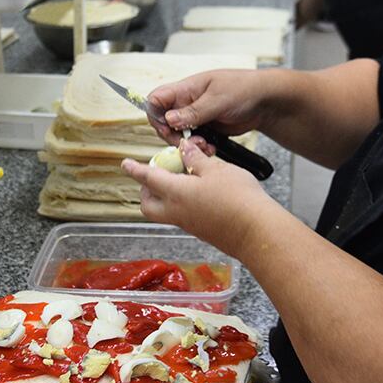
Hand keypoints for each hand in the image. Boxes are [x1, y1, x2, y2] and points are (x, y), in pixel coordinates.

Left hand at [122, 140, 278, 256]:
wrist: (257, 232)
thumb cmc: (238, 199)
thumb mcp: (216, 169)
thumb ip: (196, 159)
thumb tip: (185, 149)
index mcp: (175, 193)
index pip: (147, 178)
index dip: (135, 169)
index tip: (125, 164)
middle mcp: (177, 212)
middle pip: (149, 204)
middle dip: (147, 190)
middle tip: (158, 174)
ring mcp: (189, 224)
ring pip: (166, 211)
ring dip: (167, 196)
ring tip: (185, 178)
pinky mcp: (203, 231)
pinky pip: (183, 216)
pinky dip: (184, 203)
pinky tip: (202, 192)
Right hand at [146, 69, 265, 145]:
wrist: (265, 101)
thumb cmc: (243, 88)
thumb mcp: (217, 99)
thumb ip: (193, 111)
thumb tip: (169, 119)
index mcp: (185, 89)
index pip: (156, 99)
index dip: (156, 115)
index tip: (168, 128)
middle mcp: (187, 103)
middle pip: (164, 122)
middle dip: (173, 136)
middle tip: (187, 142)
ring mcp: (196, 117)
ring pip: (178, 135)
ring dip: (188, 145)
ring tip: (205, 145)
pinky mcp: (206, 129)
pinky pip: (194, 142)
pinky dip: (200, 148)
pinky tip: (211, 148)